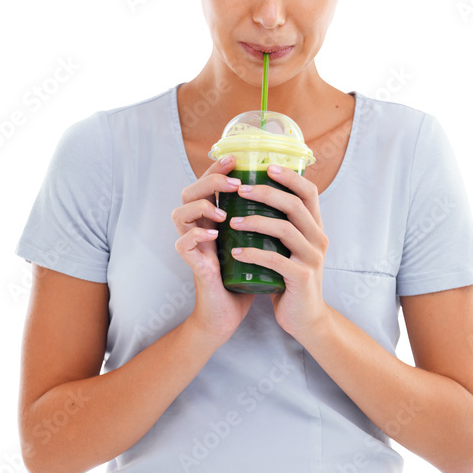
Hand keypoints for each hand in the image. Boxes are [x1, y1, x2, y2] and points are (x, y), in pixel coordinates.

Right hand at [172, 156, 254, 341]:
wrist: (231, 312)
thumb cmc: (245, 276)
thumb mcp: (257, 242)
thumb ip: (263, 220)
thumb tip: (292, 195)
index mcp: (213, 219)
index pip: (208, 184)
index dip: (217, 168)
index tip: (236, 159)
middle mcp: (198, 228)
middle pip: (189, 191)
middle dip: (210, 182)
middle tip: (234, 183)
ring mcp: (193, 245)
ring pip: (179, 213)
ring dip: (200, 207)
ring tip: (222, 212)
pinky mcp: (192, 264)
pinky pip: (182, 243)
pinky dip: (195, 236)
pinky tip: (213, 235)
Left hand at [229, 165, 330, 338]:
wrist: (305, 319)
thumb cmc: (291, 281)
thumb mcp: (291, 250)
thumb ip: (282, 227)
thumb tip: (256, 200)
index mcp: (316, 229)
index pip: (309, 193)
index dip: (290, 177)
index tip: (267, 167)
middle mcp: (318, 239)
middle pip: (295, 205)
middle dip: (267, 193)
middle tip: (241, 189)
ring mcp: (312, 258)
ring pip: (285, 229)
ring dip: (256, 220)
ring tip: (233, 220)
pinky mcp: (301, 278)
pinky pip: (275, 259)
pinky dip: (253, 253)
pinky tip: (236, 251)